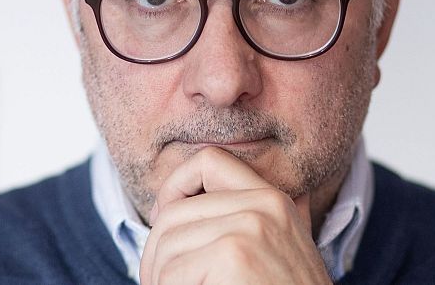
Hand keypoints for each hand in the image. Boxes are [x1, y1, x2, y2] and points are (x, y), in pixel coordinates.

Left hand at [139, 147, 330, 284]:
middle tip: (156, 279)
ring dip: (159, 276)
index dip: (174, 185)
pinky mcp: (234, 256)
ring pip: (167, 244)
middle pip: (175, 212)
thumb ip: (253, 220)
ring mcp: (250, 227)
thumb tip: (188, 202)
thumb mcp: (279, 249)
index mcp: (272, 200)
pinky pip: (172, 272)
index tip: (163, 219)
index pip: (208, 161)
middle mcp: (264, 205)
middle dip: (155, 249)